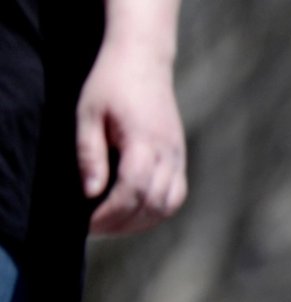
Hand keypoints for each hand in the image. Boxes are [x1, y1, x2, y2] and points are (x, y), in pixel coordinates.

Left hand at [76, 34, 186, 234]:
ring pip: (168, 205)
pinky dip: (156, 211)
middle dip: (123, 223)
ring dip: (141, 222)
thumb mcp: (87, 114)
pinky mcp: (180, 159)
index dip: (111, 213)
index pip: (133, 190)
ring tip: (114, 224)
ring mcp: (179, 157)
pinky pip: (175, 196)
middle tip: (95, 228)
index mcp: (144, 141)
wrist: (144, 61)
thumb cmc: (110, 85)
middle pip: (153, 203)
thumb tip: (91, 193)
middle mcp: (168, 153)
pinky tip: (134, 212)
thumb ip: (89, 154)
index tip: (89, 223)